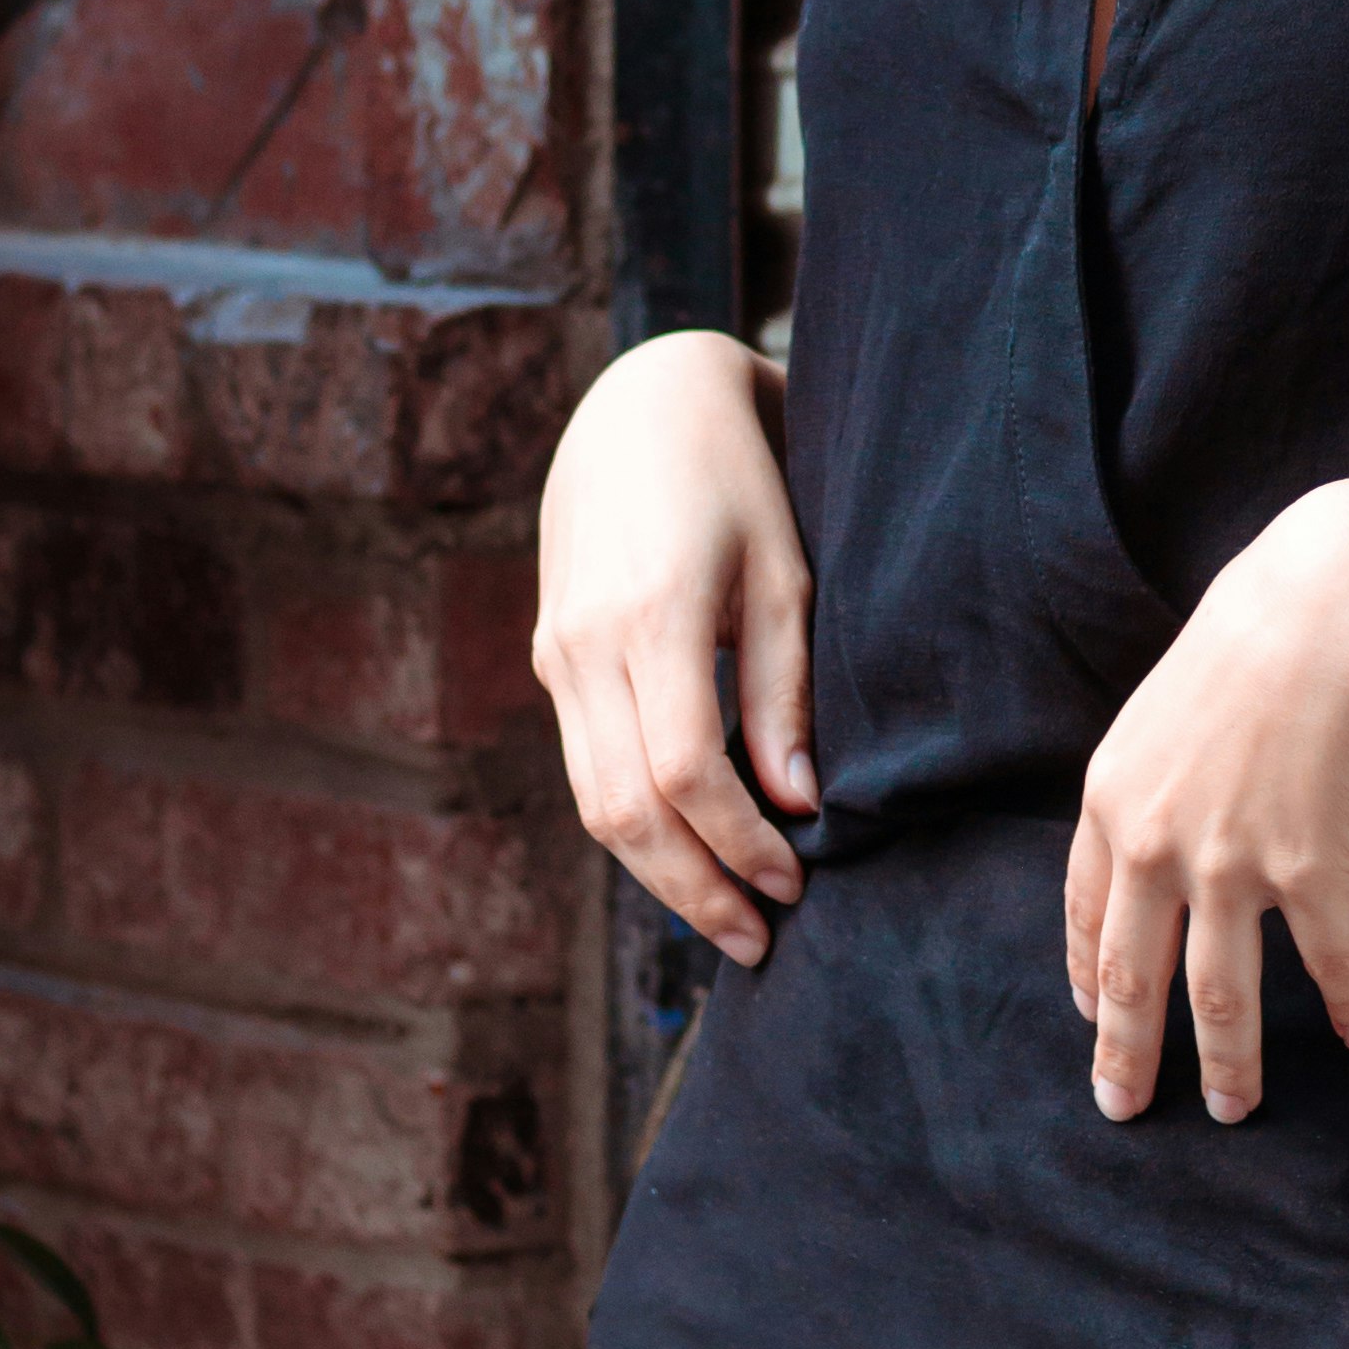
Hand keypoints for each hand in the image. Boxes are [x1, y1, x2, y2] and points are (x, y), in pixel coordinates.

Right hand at [532, 333, 814, 962]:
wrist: (639, 406)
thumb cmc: (736, 480)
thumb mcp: (784, 573)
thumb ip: (785, 690)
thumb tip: (797, 804)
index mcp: (649, 615)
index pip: (681, 773)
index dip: (739, 845)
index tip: (797, 882)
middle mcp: (585, 645)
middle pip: (623, 810)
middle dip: (695, 889)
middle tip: (761, 941)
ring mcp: (556, 655)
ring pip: (592, 802)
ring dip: (659, 874)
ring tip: (731, 916)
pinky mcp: (551, 660)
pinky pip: (585, 768)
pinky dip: (635, 825)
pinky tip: (691, 854)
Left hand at [1066, 481, 1348, 1125]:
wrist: (1342, 604)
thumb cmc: (1267, 633)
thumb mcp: (1175, 705)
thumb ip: (1162, 777)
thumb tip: (1174, 825)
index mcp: (1113, 797)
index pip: (1086, 914)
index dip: (1088, 978)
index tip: (1096, 1022)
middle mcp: (1157, 842)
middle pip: (1132, 974)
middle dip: (1127, 1053)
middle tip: (1124, 1107)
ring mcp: (1231, 862)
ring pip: (1220, 994)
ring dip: (1229, 1062)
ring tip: (1235, 1108)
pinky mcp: (1310, 869)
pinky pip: (1329, 959)